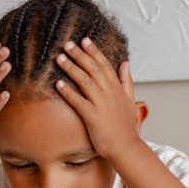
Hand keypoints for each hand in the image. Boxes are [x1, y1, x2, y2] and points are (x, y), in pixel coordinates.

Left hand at [54, 38, 140, 159]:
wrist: (126, 147)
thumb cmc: (125, 126)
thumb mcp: (130, 100)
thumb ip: (126, 80)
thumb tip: (125, 63)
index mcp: (117, 88)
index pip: (105, 64)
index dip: (94, 51)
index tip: (84, 40)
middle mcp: (110, 93)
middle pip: (93, 69)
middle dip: (79, 55)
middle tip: (66, 44)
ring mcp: (101, 105)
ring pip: (85, 81)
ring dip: (71, 68)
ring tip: (59, 58)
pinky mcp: (93, 117)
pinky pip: (78, 101)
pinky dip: (68, 92)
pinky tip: (58, 84)